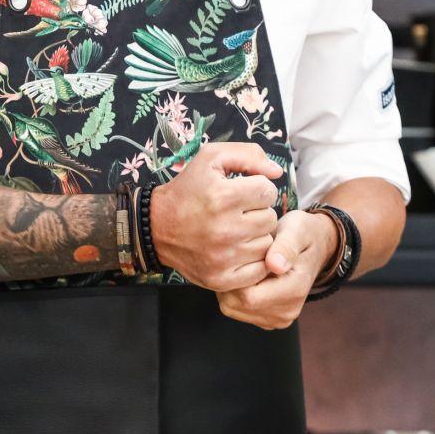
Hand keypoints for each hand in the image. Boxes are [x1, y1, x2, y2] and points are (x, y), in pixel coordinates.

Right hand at [149, 142, 283, 291]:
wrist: (157, 227)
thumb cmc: (188, 190)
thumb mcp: (211, 158)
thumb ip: (248, 154)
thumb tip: (277, 171)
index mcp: (222, 196)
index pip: (268, 191)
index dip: (257, 188)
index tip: (243, 192)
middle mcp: (224, 229)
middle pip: (270, 218)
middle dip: (258, 212)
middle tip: (239, 212)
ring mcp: (223, 257)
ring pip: (267, 243)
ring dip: (257, 236)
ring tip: (237, 230)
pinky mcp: (221, 279)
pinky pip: (259, 269)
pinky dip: (253, 260)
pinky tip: (238, 249)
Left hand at [216, 209, 335, 329]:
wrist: (315, 247)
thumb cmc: (302, 234)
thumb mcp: (296, 230)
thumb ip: (286, 246)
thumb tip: (275, 265)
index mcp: (294, 290)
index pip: (247, 295)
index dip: (234, 274)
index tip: (238, 252)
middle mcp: (288, 311)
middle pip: (236, 304)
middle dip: (229, 280)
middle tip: (235, 255)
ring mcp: (279, 319)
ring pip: (232, 308)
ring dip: (229, 286)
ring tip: (241, 264)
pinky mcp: (269, 320)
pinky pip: (236, 310)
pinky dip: (233, 293)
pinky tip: (244, 275)